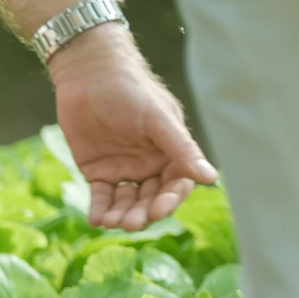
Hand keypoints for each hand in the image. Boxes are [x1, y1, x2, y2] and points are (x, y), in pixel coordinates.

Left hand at [49, 27, 219, 229]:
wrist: (88, 74)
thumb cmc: (130, 90)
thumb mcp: (158, 119)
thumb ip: (182, 149)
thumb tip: (211, 177)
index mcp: (170, 152)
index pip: (176, 184)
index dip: (169, 200)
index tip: (157, 210)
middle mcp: (150, 165)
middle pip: (151, 198)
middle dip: (143, 212)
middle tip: (131, 223)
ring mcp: (124, 170)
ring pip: (127, 202)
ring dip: (121, 214)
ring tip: (111, 222)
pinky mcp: (98, 172)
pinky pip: (102, 197)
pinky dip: (100, 209)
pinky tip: (96, 220)